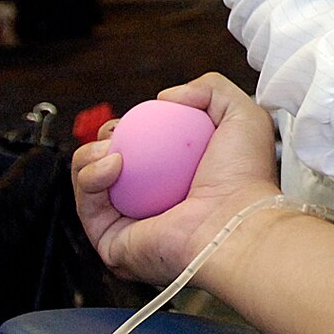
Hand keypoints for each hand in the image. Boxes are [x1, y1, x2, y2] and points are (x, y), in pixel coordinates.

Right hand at [72, 73, 281, 286]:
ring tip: (111, 146)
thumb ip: (211, 89)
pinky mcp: (113, 243)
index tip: (138, 115)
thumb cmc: (246, 178)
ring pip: (89, 184)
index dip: (132, 127)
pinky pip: (88, 206)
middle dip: (104, 139)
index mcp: (182, 178)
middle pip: (109, 164)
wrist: (233, 221)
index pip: (144, 149)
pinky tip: (110, 163)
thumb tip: (168, 96)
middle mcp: (154, 202)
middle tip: (118, 131)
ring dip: (89, 156)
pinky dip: (90, 178)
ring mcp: (131, 224)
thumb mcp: (242, 115)